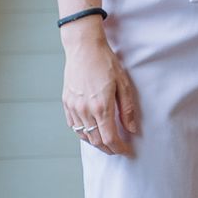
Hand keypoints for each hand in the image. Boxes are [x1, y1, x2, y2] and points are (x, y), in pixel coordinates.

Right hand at [62, 23, 139, 155]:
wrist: (84, 48)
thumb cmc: (105, 62)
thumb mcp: (123, 84)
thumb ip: (127, 109)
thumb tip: (132, 129)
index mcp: (101, 107)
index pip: (109, 138)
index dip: (119, 148)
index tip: (126, 150)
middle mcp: (85, 110)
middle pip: (96, 141)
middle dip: (108, 148)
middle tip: (118, 148)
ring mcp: (73, 107)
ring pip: (83, 135)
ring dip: (95, 142)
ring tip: (106, 141)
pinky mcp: (66, 103)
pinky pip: (73, 125)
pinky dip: (83, 132)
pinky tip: (91, 129)